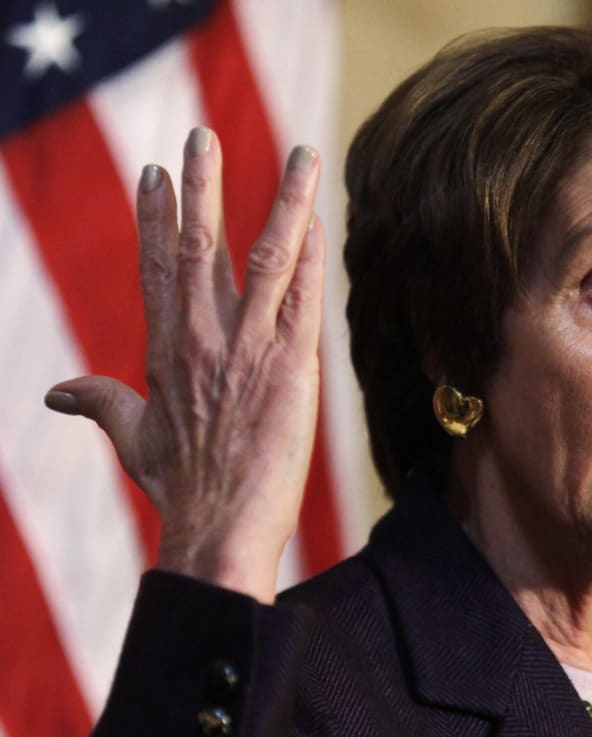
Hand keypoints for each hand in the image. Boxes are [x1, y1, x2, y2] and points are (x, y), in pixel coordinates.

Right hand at [44, 127, 324, 602]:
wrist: (217, 530)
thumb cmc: (180, 488)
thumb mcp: (131, 437)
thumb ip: (97, 402)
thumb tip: (55, 392)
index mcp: (164, 349)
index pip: (157, 267)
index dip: (155, 216)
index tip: (155, 173)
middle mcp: (201, 338)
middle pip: (197, 246)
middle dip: (200, 186)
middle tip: (201, 135)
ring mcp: (246, 349)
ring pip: (263, 258)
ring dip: (284, 202)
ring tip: (302, 155)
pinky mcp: (290, 368)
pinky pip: (302, 301)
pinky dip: (312, 259)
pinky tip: (320, 223)